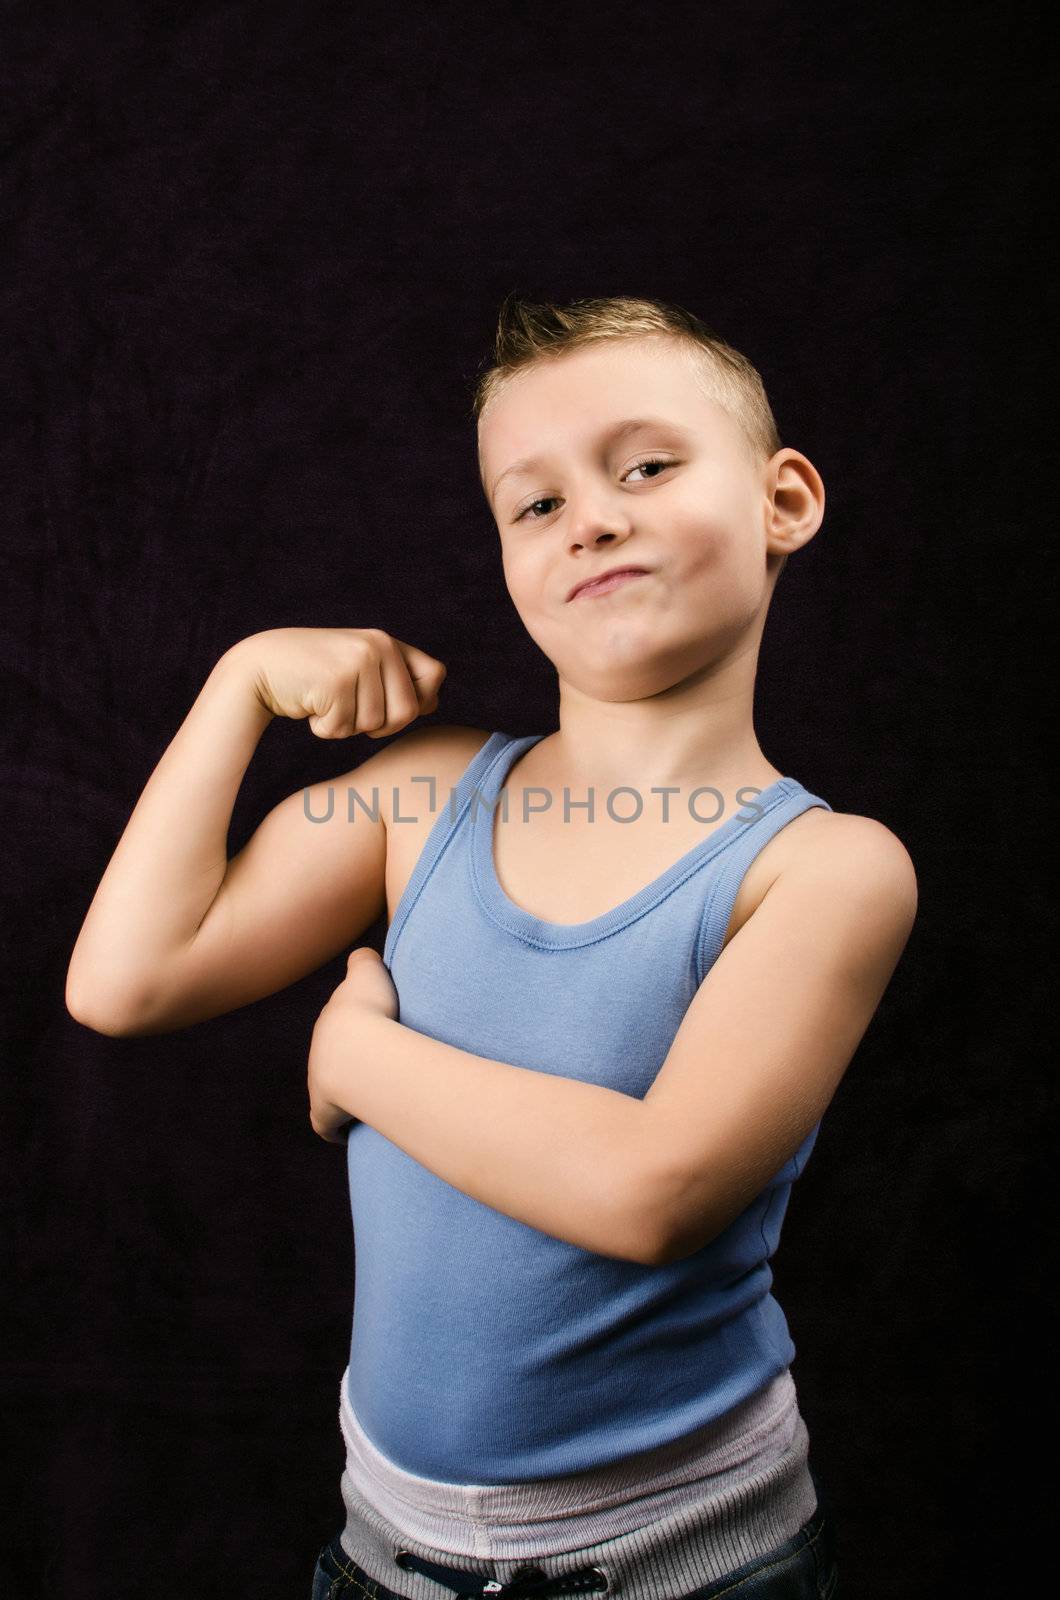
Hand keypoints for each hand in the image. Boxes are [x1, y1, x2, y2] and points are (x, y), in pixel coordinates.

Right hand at [230, 626, 446, 739]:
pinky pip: (343, 729)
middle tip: (349, 713)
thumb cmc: (312, 676)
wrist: (259, 668)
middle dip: (380, 726)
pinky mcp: (335, 682)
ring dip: (346, 727)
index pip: (435, 675)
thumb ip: (395, 681)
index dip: (419, 700)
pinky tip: (309, 706)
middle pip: (407, 712)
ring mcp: (357, 662)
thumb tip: (433, 704)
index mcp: (387, 642)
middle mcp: (377, 646)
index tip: (387, 703)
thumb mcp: (360, 670)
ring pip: (374, 724)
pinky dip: (324, 729)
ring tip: (325, 703)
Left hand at [307, 948, 398, 1143]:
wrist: (358, 1051)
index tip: (373, 1037)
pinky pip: (326, 1125)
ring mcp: (317, 1086)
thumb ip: (364, 959)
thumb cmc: (369, 1011)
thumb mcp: (369, 970)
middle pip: (330, 1060)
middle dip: (348, 1064)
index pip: (337, 1029)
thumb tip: (364, 957)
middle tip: (379, 1069)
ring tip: (373, 1100)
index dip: (354, 1032)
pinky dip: (337, 1128)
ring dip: (345, 1095)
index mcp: (330, 1025)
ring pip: (328, 1092)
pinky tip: (355, 1127)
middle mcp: (318, 1054)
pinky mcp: (323, 1114)